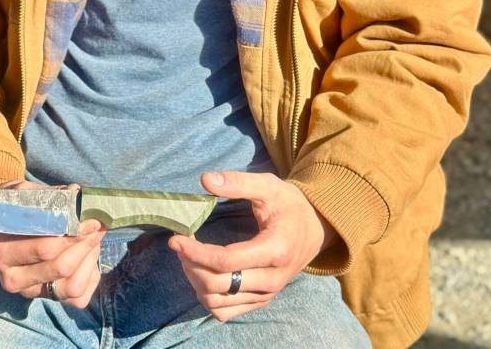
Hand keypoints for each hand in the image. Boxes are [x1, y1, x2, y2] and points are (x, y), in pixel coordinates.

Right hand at [0, 181, 104, 307]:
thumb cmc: (9, 207)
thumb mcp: (22, 194)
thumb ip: (49, 195)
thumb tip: (76, 192)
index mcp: (3, 252)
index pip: (45, 248)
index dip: (74, 233)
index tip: (91, 219)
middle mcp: (13, 278)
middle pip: (61, 268)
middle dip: (85, 245)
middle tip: (96, 227)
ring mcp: (29, 292)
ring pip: (71, 288)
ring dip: (88, 262)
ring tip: (93, 240)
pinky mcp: (44, 298)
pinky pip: (77, 299)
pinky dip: (89, 278)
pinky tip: (89, 257)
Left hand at [169, 170, 334, 322]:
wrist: (314, 230)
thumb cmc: (289, 205)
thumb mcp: (268, 185)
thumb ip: (237, 182)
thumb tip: (205, 180)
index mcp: (274, 251)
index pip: (225, 261)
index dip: (195, 251)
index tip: (177, 237)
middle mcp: (271, 280)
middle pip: (217, 284)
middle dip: (191, 264)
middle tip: (180, 244)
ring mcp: (266, 294)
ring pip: (217, 302)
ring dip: (195, 281)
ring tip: (188, 257)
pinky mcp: (260, 301)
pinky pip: (225, 311)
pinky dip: (206, 296)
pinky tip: (201, 273)